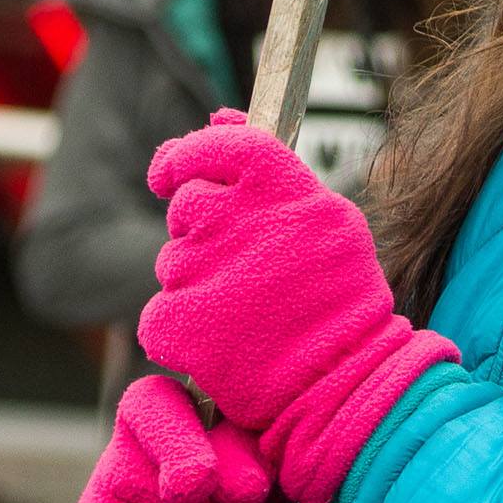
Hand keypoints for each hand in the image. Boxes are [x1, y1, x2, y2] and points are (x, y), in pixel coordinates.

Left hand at [141, 116, 456, 502]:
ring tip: (244, 313)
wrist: (344, 385)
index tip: (173, 170)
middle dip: (201, 232)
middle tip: (242, 267)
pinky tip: (221, 344)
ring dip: (196, 283)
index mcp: (277, 184)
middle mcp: (234, 219)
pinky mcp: (176, 324)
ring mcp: (201, 272)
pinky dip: (180, 330)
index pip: (214, 143)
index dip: (187, 154)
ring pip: (172, 265)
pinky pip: (158, 314)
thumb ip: (268, 167)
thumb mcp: (325, 216)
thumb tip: (216, 118)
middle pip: (186, 207)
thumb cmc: (339, 297)